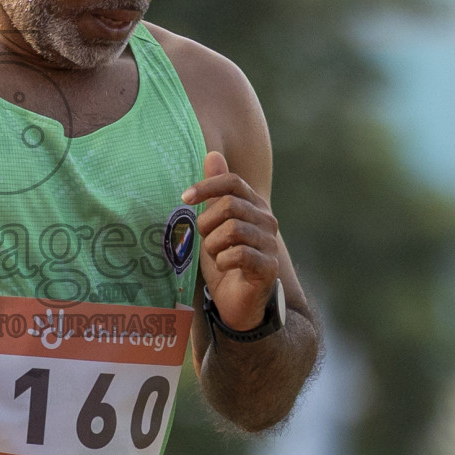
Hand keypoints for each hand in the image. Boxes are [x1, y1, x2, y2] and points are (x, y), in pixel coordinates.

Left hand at [181, 150, 281, 331]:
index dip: (207, 186)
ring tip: (215, 254)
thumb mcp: (214, 223)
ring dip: (213, 245)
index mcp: (254, 205)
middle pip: (230, 205)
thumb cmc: (225, 259)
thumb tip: (213, 153)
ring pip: (232, 230)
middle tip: (205, 239)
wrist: (238, 301)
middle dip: (207, 223)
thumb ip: (215, 191)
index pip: (233, 182)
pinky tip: (224, 267)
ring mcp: (270, 243)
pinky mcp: (268, 267)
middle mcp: (267, 220)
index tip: (184, 199)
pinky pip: (239, 254)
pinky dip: (223, 261)